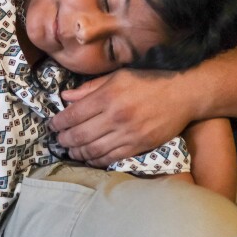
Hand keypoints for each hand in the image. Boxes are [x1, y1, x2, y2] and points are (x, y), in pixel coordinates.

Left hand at [50, 68, 196, 166]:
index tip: (52, 125)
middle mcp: (115, 116)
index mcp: (107, 96)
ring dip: (77, 153)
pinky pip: (111, 158)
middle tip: (58, 140)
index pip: (73, 115)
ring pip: (93, 150)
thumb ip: (90, 88)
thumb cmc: (149, 80)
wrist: (184, 92)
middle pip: (79, 135)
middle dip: (64, 140)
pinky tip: (88, 158)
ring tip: (70, 151)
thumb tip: (66, 97)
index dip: (58, 123)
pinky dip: (96, 160)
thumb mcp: (117, 76)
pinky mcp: (139, 146)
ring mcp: (128, 133)